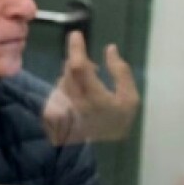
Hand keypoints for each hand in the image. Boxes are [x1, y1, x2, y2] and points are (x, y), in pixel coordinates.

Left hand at [42, 31, 138, 145]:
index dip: (76, 49)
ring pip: (63, 79)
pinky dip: (68, 87)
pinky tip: (80, 97)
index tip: (76, 34)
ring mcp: (61, 108)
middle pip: (69, 70)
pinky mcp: (53, 112)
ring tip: (91, 87)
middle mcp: (74, 102)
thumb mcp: (130, 98)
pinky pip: (59, 90)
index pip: (78, 67)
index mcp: (94, 98)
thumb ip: (121, 72)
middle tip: (95, 68)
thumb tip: (110, 49)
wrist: (101, 150)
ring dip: (75, 75)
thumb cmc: (118, 122)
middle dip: (79, 62)